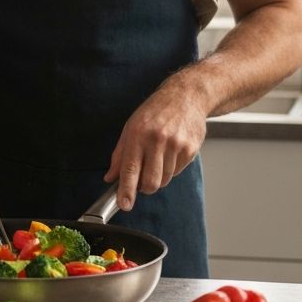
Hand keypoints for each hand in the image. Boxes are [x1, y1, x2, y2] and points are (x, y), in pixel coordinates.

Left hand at [104, 86, 206, 210]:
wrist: (185, 96)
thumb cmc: (155, 111)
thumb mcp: (130, 127)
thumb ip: (119, 155)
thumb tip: (111, 177)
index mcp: (138, 133)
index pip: (130, 169)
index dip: (126, 190)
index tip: (124, 204)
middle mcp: (157, 139)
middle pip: (151, 182)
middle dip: (144, 187)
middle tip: (142, 179)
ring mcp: (176, 145)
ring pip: (164, 180)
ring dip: (158, 176)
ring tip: (158, 157)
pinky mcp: (190, 149)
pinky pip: (177, 172)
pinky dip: (171, 168)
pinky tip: (170, 152)